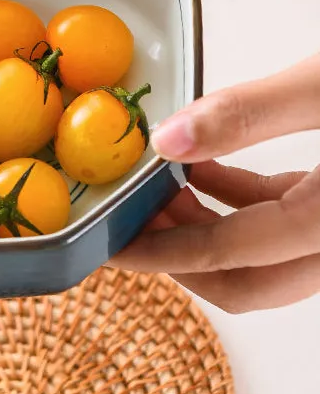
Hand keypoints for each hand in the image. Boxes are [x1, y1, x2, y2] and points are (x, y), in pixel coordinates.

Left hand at [110, 53, 319, 312]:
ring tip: (157, 185)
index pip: (229, 258)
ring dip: (201, 223)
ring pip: (259, 252)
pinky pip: (277, 218)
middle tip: (131, 221)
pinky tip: (200, 166)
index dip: (162, 255)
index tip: (116, 244)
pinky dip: (232, 198)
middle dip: (178, 255)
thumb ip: (248, 114)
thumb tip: (168, 138)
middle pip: (244, 279)